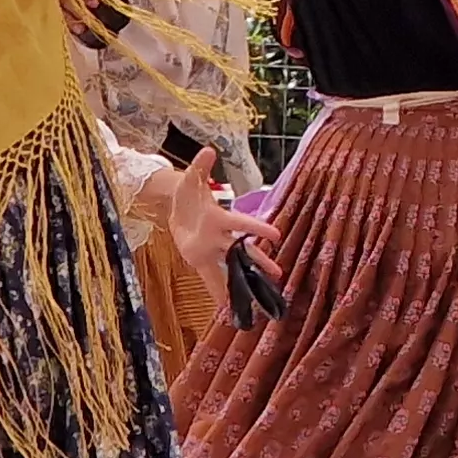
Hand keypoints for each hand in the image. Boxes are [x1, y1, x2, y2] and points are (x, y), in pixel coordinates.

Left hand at [143, 149, 283, 304]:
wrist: (179, 211)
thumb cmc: (189, 193)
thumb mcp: (190, 180)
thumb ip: (200, 167)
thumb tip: (208, 150)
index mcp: (219, 218)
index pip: (242, 223)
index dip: (258, 229)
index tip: (277, 235)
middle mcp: (220, 237)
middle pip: (243, 251)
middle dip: (259, 261)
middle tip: (278, 273)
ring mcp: (212, 250)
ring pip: (231, 268)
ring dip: (243, 283)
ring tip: (259, 299)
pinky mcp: (201, 260)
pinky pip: (211, 277)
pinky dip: (218, 292)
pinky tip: (226, 307)